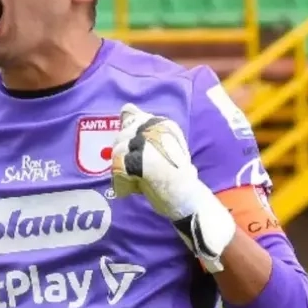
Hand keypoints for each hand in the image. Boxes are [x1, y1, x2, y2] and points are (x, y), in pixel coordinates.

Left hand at [111, 104, 235, 271]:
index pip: (131, 120)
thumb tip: (126, 107)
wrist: (189, 200)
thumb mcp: (157, 146)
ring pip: (118, 151)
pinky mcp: (145, 162)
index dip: (130, 141)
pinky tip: (135, 187)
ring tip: (138, 180)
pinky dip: (123, 179)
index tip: (140, 155)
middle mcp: (157, 128)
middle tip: (137, 172)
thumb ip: (141, 128)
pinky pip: (120, 167)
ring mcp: (151, 144)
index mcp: (163, 123)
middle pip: (122, 137)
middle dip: (123, 157)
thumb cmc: (172, 176)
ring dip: (122, 169)